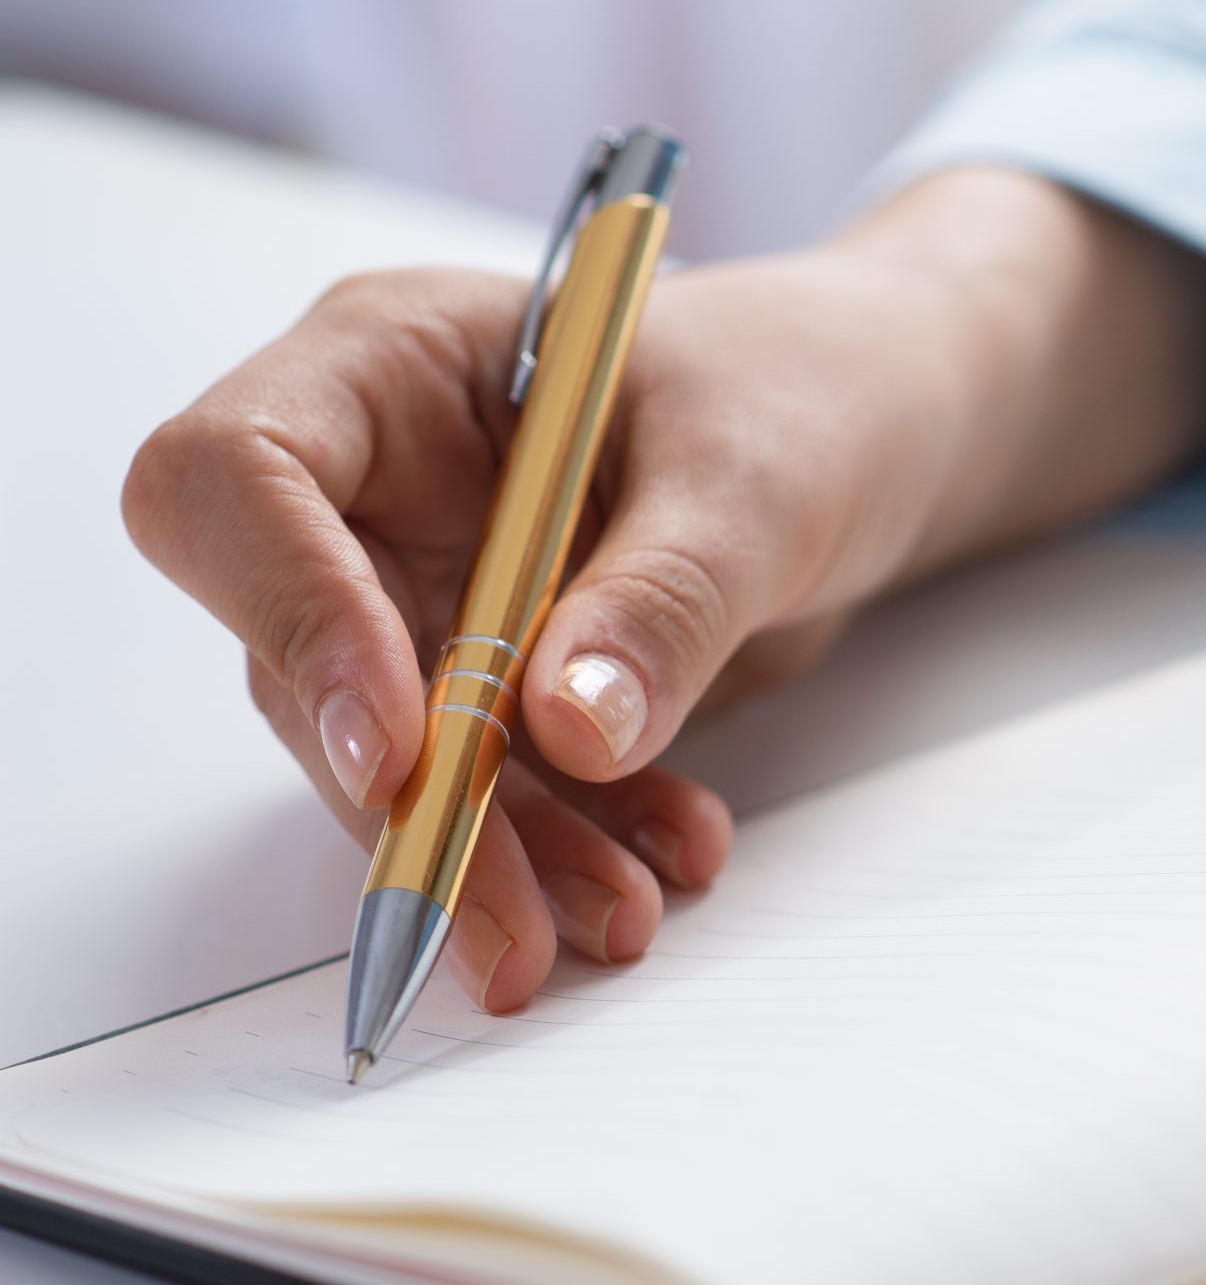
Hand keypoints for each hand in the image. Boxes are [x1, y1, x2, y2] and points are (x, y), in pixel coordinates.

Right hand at [123, 168, 1205, 1009]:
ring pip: (402, 752)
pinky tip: (661, 862)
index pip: (238, 475)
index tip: (400, 745)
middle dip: (416, 806)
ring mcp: (425, 578)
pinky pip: (493, 781)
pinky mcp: (491, 669)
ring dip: (498, 854)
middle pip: (308, 657)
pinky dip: (569, 839)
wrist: (888, 424)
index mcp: (393, 361)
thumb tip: (565, 730)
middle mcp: (377, 477)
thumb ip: (662, 598)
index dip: (290, 616)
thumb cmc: (816, 388)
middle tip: (508, 923)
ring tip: (621, 917)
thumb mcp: (758, 480)